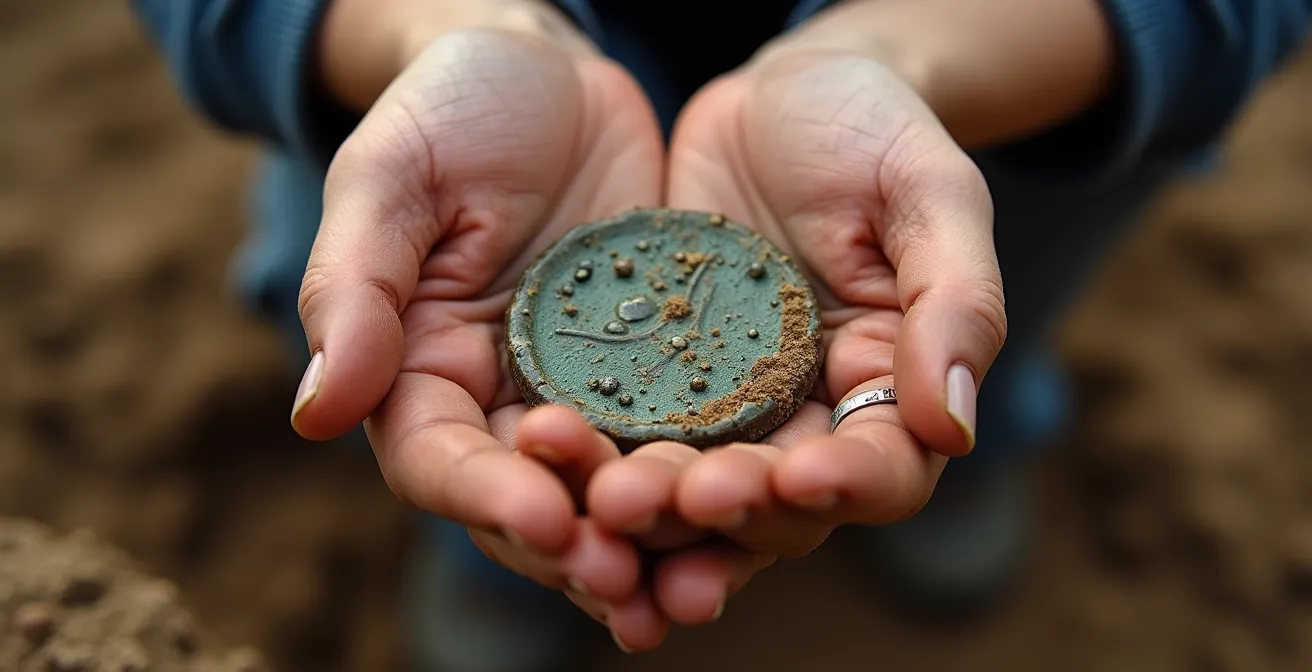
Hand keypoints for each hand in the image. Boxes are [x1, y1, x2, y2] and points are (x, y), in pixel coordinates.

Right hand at [290, 27, 666, 630]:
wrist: (549, 71)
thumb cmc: (451, 112)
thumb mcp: (391, 181)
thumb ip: (355, 290)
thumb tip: (315, 414)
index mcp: (424, 375)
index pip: (441, 461)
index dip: (488, 496)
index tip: (544, 516)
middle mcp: (506, 404)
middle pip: (535, 502)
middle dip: (580, 546)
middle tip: (630, 580)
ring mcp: (591, 393)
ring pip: (617, 490)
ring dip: (654, 541)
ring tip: (699, 584)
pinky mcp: (664, 370)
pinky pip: (690, 435)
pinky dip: (717, 479)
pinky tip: (762, 511)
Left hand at [588, 47, 1007, 594]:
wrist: (772, 96)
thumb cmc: (870, 131)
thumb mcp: (928, 194)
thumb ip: (955, 304)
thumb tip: (951, 430)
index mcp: (884, 389)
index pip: (882, 469)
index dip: (847, 484)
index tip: (800, 475)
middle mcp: (804, 419)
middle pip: (776, 505)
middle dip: (730, 512)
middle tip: (676, 498)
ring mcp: (722, 407)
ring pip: (692, 487)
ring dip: (653, 511)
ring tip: (604, 504)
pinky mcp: (653, 381)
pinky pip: (623, 433)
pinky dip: (594, 463)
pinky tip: (555, 467)